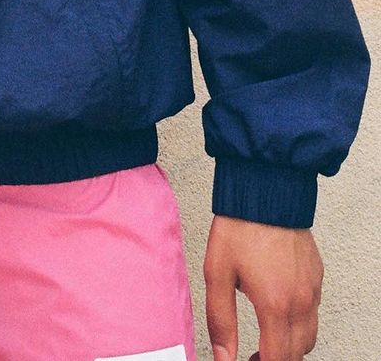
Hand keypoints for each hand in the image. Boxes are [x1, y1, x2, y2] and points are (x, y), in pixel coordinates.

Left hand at [204, 214, 322, 360]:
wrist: (265, 190)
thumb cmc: (239, 227)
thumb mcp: (217, 273)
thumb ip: (220, 320)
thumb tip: (222, 355)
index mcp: (275, 305)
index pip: (277, 360)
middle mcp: (300, 302)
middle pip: (296, 355)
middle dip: (275, 360)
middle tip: (253, 355)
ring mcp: (312, 290)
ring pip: (309, 337)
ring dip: (290, 346)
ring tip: (266, 338)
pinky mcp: (316, 277)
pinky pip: (314, 313)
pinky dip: (299, 323)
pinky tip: (279, 310)